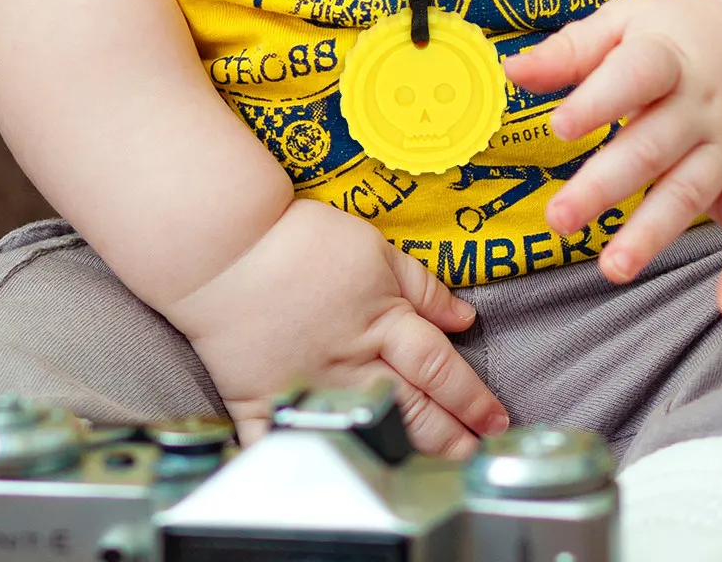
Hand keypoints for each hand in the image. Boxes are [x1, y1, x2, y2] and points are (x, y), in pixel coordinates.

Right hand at [162, 198, 508, 454]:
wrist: (226, 247)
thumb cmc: (300, 241)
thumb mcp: (374, 250)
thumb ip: (422, 286)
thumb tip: (465, 316)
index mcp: (382, 322)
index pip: (441, 368)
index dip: (473, 398)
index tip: (495, 419)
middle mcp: (352, 362)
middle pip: (415, 409)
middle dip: (452, 438)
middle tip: (476, 457)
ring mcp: (311, 387)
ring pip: (368, 432)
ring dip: (405, 455)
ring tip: (431, 472)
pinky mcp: (266, 402)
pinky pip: (289, 445)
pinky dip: (305, 465)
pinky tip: (329, 479)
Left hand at [505, 0, 721, 317]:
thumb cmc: (675, 34)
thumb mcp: (624, 22)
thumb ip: (570, 50)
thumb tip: (511, 71)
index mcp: (665, 59)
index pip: (634, 77)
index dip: (598, 101)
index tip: (559, 126)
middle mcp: (699, 108)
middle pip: (651, 148)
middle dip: (604, 187)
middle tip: (559, 220)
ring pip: (689, 193)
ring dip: (653, 234)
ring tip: (614, 267)